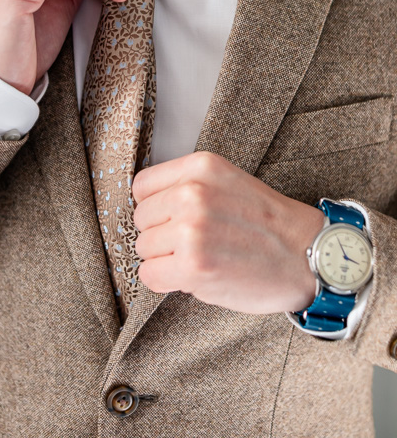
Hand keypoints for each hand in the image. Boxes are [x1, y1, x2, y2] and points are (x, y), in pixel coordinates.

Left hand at [132, 151, 325, 313]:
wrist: (308, 255)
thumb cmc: (268, 224)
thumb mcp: (228, 182)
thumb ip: (187, 186)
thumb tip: (144, 207)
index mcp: (201, 167)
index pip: (142, 186)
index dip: (154, 207)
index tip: (169, 219)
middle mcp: (193, 193)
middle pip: (140, 219)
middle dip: (160, 234)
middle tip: (191, 243)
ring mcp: (192, 230)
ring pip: (143, 248)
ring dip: (164, 259)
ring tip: (197, 259)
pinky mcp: (193, 266)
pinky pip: (149, 275)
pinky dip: (165, 281)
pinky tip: (192, 276)